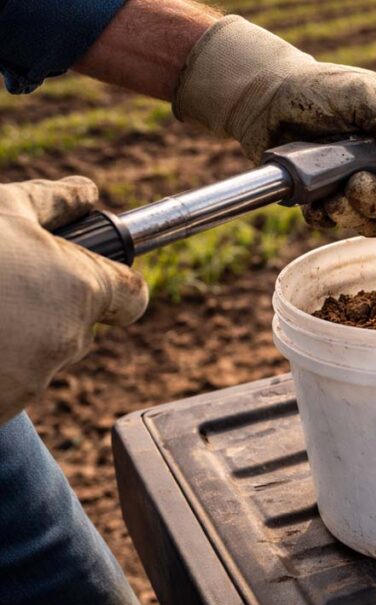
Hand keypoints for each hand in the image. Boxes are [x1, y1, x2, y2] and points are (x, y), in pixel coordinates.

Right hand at [0, 177, 147, 424]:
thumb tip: (87, 192)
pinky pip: (7, 386)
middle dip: (49, 307)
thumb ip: (52, 202)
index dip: (112, 283)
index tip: (89, 274)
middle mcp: (67, 340)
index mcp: (81, 288)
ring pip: (40, 355)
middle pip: (80, 326)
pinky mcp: (1, 410)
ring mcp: (32, 381)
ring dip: (13, 337)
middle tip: (0, 285)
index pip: (132, 296)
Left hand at [173, 16, 375, 236]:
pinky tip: (314, 202)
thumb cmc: (317, 88)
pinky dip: (327, 217)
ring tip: (330, 196)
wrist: (263, 102)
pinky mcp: (334, 199)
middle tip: (358, 185)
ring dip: (353, 212)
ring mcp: (363, 181)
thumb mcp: (361, 94)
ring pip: (375, 217)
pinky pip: (340, 224)